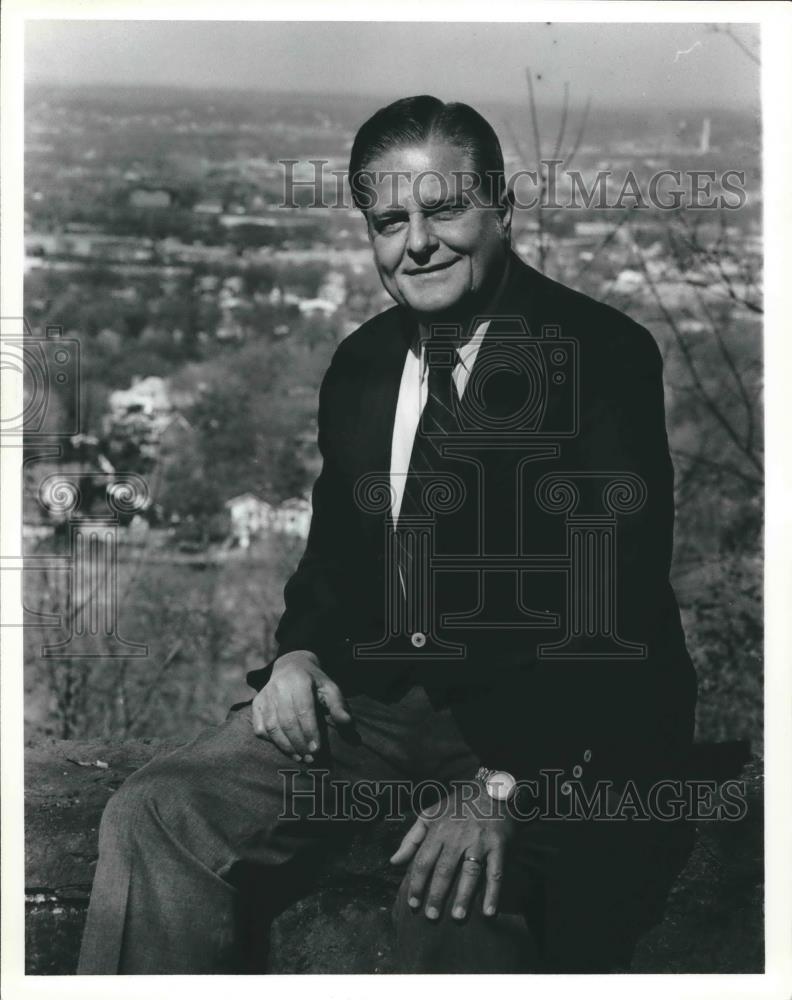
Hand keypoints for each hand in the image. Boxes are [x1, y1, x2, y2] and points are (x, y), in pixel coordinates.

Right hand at [252, 650, 351, 762]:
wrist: (291, 666)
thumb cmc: (314, 682)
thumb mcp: (330, 688)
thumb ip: (338, 706)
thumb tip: (347, 723)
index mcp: (299, 680)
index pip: (303, 711)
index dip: (309, 732)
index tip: (316, 750)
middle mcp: (278, 687)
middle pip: (287, 721)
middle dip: (299, 743)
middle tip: (310, 758)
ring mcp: (265, 696)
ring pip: (272, 727)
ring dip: (285, 746)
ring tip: (300, 757)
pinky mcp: (256, 704)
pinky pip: (260, 727)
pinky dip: (271, 741)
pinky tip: (285, 748)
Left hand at [389, 781, 515, 920]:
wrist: (492, 789)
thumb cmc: (458, 805)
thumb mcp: (430, 815)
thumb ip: (411, 838)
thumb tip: (393, 862)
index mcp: (438, 830)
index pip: (423, 861)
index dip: (416, 884)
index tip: (412, 904)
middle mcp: (457, 837)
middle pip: (444, 869)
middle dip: (436, 894)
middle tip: (431, 917)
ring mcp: (478, 841)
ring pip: (469, 872)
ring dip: (463, 896)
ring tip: (457, 917)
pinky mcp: (498, 845)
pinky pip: (495, 872)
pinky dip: (493, 892)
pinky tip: (488, 911)